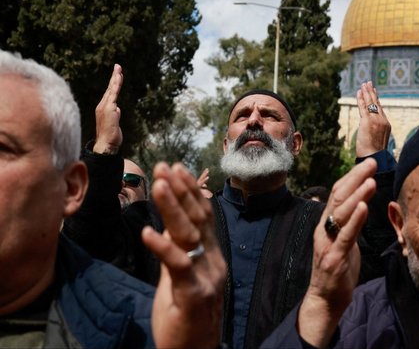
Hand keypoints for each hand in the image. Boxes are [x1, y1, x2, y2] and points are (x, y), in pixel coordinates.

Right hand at [93, 64, 122, 154]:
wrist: (106, 145)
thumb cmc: (110, 136)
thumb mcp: (114, 123)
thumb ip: (115, 114)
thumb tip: (117, 110)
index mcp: (103, 108)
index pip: (109, 93)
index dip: (113, 83)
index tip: (117, 74)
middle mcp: (102, 106)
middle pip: (109, 88)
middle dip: (114, 77)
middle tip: (118, 66)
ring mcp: (105, 107)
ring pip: (111, 89)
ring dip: (116, 78)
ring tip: (119, 69)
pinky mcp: (109, 109)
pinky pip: (114, 94)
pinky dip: (116, 85)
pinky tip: (119, 78)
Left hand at [142, 162, 225, 348]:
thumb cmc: (186, 310)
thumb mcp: (180, 273)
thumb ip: (177, 246)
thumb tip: (167, 220)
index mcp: (211, 252)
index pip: (202, 213)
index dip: (189, 189)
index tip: (174, 167)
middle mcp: (213, 259)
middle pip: (197, 217)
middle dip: (180, 190)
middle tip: (165, 166)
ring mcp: (206, 276)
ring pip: (189, 235)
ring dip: (173, 208)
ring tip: (158, 184)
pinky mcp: (193, 295)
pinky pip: (178, 266)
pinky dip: (163, 247)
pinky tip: (148, 231)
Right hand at [298, 158, 376, 347]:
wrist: (324, 299)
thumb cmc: (337, 270)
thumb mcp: (344, 242)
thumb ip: (349, 223)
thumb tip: (361, 204)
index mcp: (326, 224)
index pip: (337, 193)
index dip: (352, 177)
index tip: (368, 165)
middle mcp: (324, 229)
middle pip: (338, 197)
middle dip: (356, 178)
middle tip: (372, 164)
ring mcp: (327, 242)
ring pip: (340, 213)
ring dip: (357, 195)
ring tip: (371, 181)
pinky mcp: (334, 257)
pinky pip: (345, 235)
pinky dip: (355, 219)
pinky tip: (364, 207)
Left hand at [355, 81, 390, 156]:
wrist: (374, 158)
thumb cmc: (374, 154)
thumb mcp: (377, 141)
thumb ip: (375, 134)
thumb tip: (370, 134)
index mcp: (386, 124)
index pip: (380, 109)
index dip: (377, 99)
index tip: (375, 91)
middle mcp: (382, 120)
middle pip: (376, 103)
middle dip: (371, 92)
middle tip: (368, 83)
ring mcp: (375, 120)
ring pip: (370, 103)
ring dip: (366, 92)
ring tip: (363, 84)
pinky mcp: (367, 121)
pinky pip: (363, 107)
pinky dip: (360, 98)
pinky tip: (359, 92)